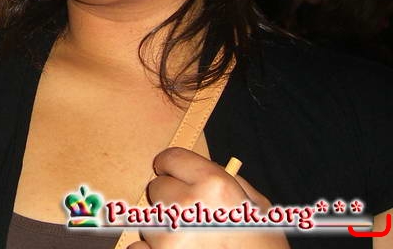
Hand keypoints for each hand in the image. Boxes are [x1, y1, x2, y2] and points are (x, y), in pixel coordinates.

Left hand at [127, 148, 288, 248]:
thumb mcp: (258, 209)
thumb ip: (230, 181)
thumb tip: (202, 167)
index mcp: (214, 186)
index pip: (171, 157)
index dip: (171, 166)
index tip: (171, 172)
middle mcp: (187, 206)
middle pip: (157, 188)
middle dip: (170, 199)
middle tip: (191, 216)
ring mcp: (169, 236)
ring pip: (149, 218)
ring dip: (163, 227)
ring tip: (191, 240)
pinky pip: (139, 247)